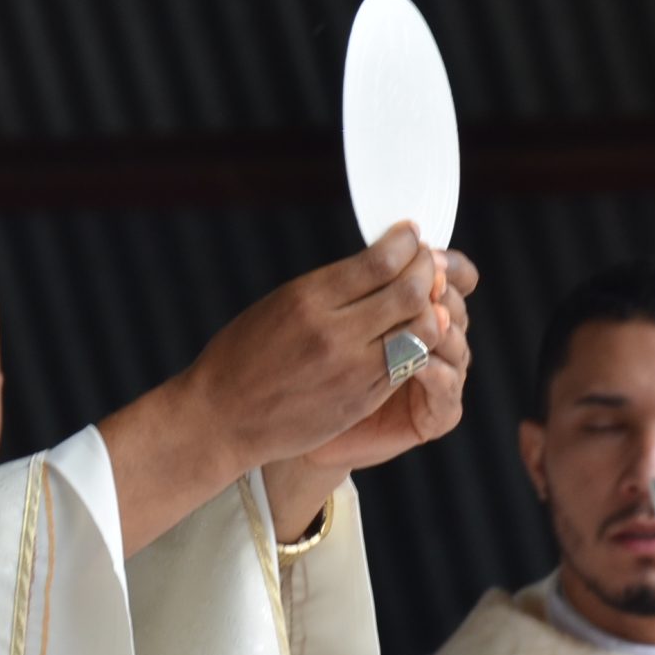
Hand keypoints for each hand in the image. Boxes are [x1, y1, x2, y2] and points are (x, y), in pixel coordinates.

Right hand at [177, 224, 448, 470]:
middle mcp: (334, 333)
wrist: (223, 419)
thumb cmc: (243, 355)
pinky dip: (419, 342)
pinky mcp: (363, 399)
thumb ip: (330, 287)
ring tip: (426, 298)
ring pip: (421, 330)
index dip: (406, 243)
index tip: (410, 235)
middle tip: (427, 262)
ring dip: (430, 308)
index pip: (380, 261)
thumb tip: (380, 262)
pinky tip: (413, 332)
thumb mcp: (279, 305)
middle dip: (426, 270)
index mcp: (307, 300)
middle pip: (409, 292)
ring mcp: (352, 370)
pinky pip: (409, 363)